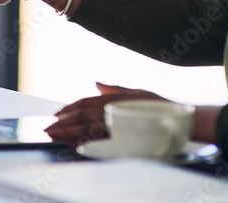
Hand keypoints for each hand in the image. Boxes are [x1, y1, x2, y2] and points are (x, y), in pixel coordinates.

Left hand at [44, 83, 166, 145]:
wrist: (180, 118)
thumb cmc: (158, 105)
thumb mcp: (135, 93)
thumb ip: (114, 89)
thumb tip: (96, 82)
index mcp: (114, 98)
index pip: (86, 102)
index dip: (70, 108)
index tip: (56, 114)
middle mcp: (114, 108)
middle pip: (83, 114)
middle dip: (63, 122)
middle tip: (47, 128)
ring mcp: (118, 120)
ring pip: (87, 126)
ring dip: (68, 132)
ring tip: (54, 136)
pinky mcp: (124, 134)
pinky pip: (101, 138)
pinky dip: (86, 141)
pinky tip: (74, 144)